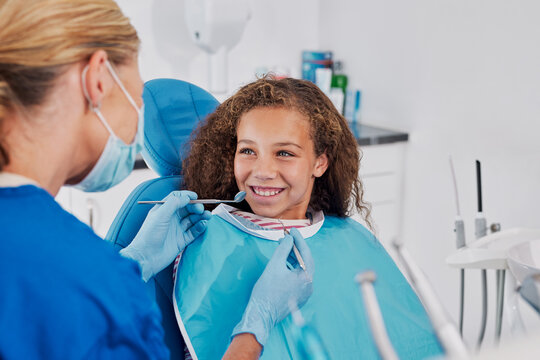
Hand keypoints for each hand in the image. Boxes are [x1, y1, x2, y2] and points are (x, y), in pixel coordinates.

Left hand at [120, 190, 210, 280]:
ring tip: (207, 216)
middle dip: (195, 207)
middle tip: (201, 209)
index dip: (186, 196)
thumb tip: (187, 197)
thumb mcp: (160, 215)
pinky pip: (194, 231)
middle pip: (187, 208)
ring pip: (192, 220)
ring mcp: (177, 229)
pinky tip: (203, 225)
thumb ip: (174, 203)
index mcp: (164, 210)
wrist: (146, 257)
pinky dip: (200, 227)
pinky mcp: (182, 240)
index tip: (195, 197)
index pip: (177, 198)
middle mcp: (171, 218)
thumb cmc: (149, 235)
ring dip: (201, 217)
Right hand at [232, 228, 314, 345]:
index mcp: (306, 278)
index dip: (299, 239)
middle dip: (296, 248)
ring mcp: (304, 293)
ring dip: (293, 257)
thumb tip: (289, 238)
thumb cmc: (266, 291)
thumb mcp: (274, 266)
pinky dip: (292, 268)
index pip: (306, 253)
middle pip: (305, 261)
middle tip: (287, 237)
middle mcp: (309, 285)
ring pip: (301, 269)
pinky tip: (283, 262)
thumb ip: (283, 249)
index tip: (292, 229)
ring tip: (282, 247)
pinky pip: (298, 278)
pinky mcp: (298, 297)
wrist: (261, 315)